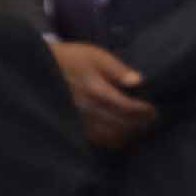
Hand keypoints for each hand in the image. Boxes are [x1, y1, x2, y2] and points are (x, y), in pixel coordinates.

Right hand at [48, 36, 157, 151]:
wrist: (41, 68)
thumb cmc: (71, 59)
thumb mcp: (95, 55)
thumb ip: (118, 69)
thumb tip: (139, 81)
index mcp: (96, 90)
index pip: (127, 108)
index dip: (144, 112)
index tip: (153, 111)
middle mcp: (89, 109)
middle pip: (121, 125)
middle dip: (139, 125)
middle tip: (150, 121)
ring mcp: (80, 120)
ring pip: (109, 136)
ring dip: (127, 135)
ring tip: (137, 129)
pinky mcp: (73, 126)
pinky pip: (96, 140)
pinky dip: (111, 140)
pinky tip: (119, 135)